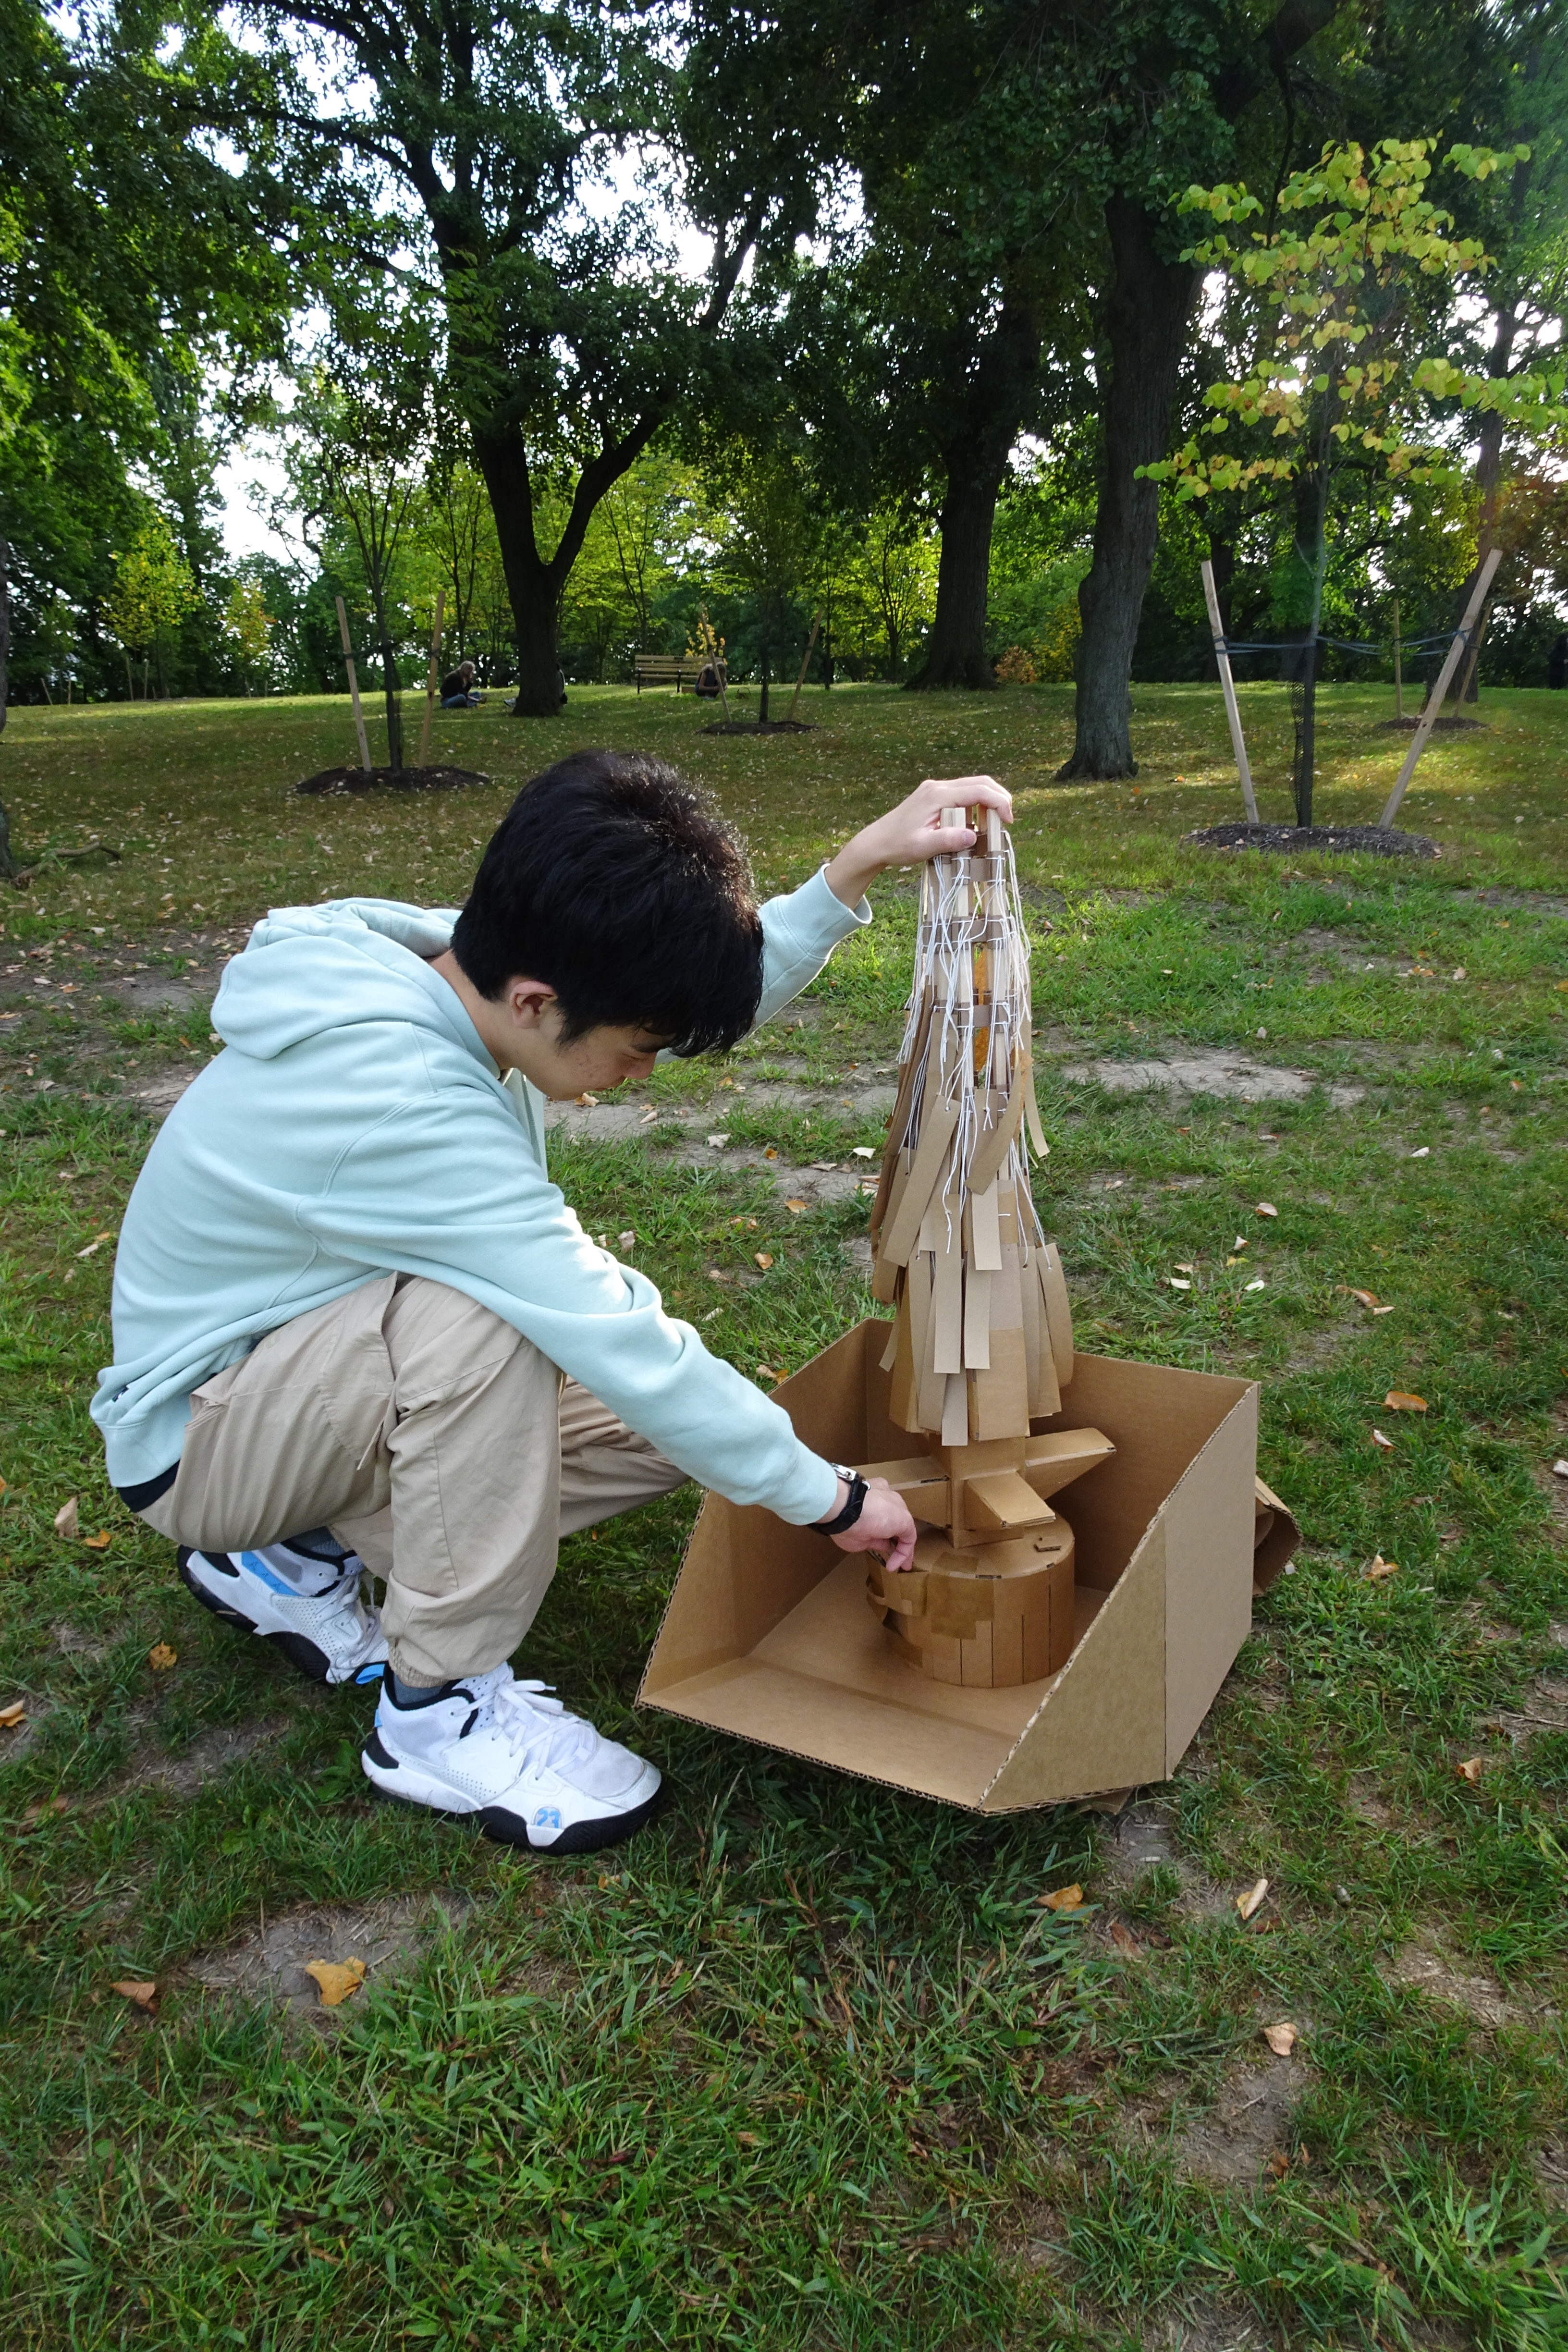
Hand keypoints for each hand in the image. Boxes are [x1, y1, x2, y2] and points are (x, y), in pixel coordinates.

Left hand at [823, 775, 1013, 907]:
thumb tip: (974, 834)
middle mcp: (937, 787)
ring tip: (995, 823)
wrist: (876, 842)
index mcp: (937, 795)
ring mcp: (935, 789)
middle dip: (999, 797)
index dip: (998, 803)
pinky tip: (976, 822)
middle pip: (979, 782)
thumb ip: (948, 840)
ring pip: (972, 786)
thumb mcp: (923, 847)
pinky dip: (975, 804)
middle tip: (1008, 819)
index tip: (1008, 821)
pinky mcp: (933, 796)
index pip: (978, 791)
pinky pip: (962, 794)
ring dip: (988, 801)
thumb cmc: (897, 845)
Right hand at [826, 1476, 917, 1573]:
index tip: (881, 1545)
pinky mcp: (904, 1518)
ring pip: (904, 1528)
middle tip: (894, 1556)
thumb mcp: (858, 1534)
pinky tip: (894, 1565)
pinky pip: (908, 1538)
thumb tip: (882, 1544)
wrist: (845, 1508)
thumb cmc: (844, 1519)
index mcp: (874, 1495)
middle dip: (895, 1538)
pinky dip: (903, 1553)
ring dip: (902, 1548)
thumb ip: (873, 1538)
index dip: (884, 1531)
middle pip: (895, 1520)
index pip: (883, 1514)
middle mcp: (887, 1498)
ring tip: (901, 1565)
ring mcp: (897, 1506)